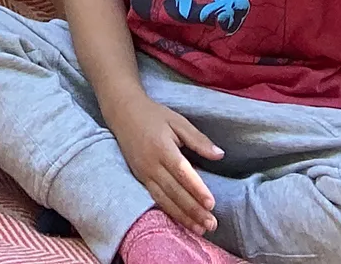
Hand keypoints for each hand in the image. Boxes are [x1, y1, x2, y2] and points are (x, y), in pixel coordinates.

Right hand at [102, 93, 221, 234]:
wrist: (122, 112)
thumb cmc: (153, 115)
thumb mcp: (177, 121)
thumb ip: (198, 139)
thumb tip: (219, 155)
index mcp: (162, 147)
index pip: (182, 172)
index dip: (197, 189)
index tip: (211, 204)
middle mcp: (151, 163)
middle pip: (174, 191)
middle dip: (193, 210)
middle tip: (211, 224)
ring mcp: (143, 172)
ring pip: (164, 199)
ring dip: (182, 216)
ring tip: (200, 229)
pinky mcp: (139, 177)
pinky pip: (155, 198)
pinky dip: (169, 211)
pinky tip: (181, 220)